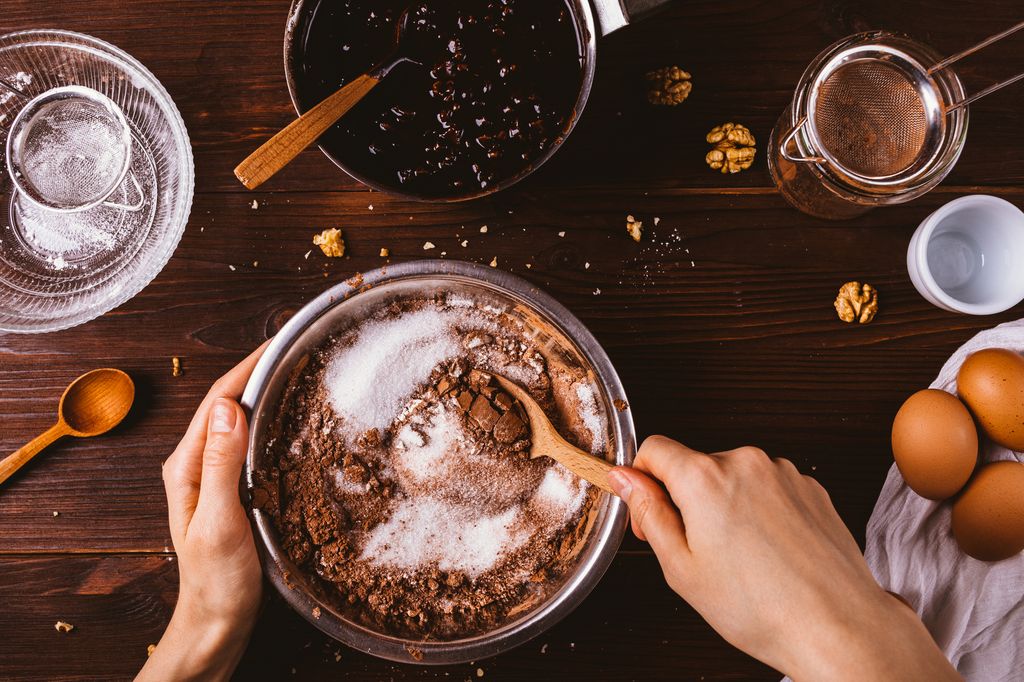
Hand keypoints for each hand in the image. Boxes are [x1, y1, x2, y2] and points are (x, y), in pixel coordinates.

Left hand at [138, 343, 267, 681]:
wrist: (216, 622)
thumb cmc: (216, 580)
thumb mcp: (219, 521)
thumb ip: (221, 464)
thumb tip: (231, 407)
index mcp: (187, 465)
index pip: (218, 400)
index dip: (248, 366)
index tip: (280, 342)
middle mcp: (197, 463)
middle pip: (229, 403)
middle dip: (259, 370)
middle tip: (298, 348)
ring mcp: (214, 475)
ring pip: (241, 420)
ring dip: (266, 392)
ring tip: (300, 372)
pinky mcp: (233, 488)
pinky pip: (252, 443)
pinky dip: (272, 422)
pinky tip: (295, 420)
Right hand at [608, 436, 958, 681]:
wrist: (837, 625)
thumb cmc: (762, 607)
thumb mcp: (681, 567)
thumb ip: (648, 513)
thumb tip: (626, 479)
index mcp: (705, 477)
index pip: (654, 449)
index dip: (643, 481)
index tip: (649, 510)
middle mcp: (745, 462)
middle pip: (695, 465)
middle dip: (687, 500)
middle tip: (698, 552)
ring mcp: (783, 472)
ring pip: (733, 478)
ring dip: (726, 505)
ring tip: (742, 559)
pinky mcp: (810, 487)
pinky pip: (768, 488)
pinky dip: (761, 511)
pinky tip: (769, 553)